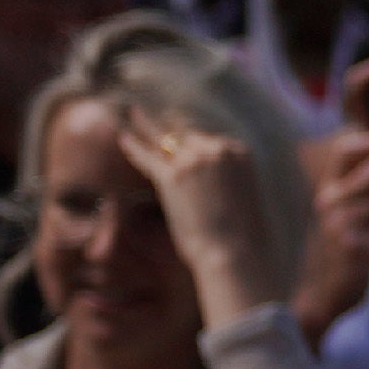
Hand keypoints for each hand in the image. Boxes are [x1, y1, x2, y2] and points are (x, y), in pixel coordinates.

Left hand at [111, 111, 285, 319]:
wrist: (238, 254)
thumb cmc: (245, 238)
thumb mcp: (245, 199)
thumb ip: (229, 183)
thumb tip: (218, 190)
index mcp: (240, 153)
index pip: (208, 138)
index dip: (190, 135)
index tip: (179, 129)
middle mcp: (217, 150)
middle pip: (185, 131)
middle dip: (168, 125)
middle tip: (152, 115)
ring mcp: (193, 161)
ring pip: (164, 137)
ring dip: (147, 125)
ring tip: (135, 114)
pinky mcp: (172, 177)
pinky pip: (147, 155)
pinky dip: (133, 146)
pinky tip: (123, 138)